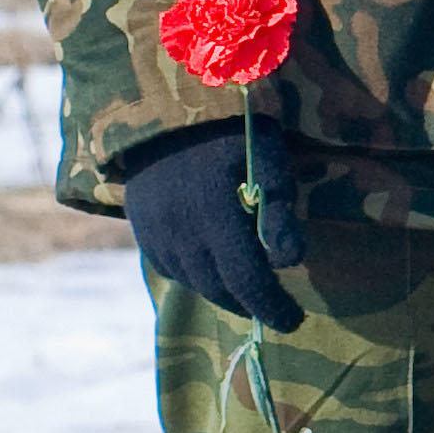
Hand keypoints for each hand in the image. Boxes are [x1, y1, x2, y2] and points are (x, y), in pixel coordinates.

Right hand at [126, 124, 302, 331]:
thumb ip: (278, 210)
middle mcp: (177, 232)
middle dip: (251, 305)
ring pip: (193, 281)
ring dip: (224, 294)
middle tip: (281, 313)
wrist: (164, 111)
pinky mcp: (140, 228)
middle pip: (218, 288)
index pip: (244, 280)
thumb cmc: (229, 130)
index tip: (293, 321)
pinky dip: (197, 277)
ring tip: (252, 295)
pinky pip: (170, 267)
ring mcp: (153, 232)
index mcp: (211, 215)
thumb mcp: (267, 159)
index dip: (270, 306)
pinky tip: (216, 272)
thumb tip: (290, 262)